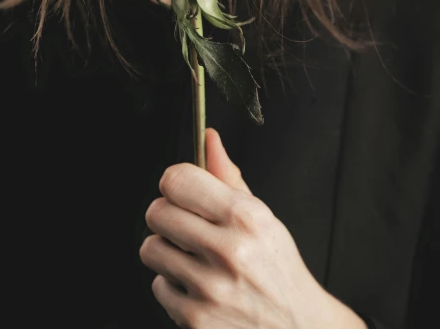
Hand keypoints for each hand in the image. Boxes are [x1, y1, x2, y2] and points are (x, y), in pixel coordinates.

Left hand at [140, 127, 345, 328]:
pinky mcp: (196, 319)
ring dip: (166, 250)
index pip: (177, 180)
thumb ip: (228, 176)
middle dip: (166, 214)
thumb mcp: (263, 216)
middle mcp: (227, 251)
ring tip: (193, 256)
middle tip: (186, 225)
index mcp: (245, 217)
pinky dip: (173, 285)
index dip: (174, 182)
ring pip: (150, 248)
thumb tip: (208, 138)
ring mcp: (209, 288)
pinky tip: (198, 286)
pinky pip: (158, 286)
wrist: (298, 328)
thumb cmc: (278, 269)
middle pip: (156, 211)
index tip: (180, 190)